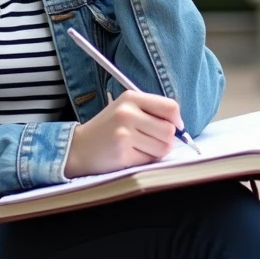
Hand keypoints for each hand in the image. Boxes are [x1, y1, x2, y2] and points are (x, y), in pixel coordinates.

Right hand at [63, 90, 181, 177]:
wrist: (79, 147)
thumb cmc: (108, 129)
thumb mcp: (126, 109)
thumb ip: (152, 112)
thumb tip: (180, 126)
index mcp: (131, 97)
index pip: (170, 107)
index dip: (177, 120)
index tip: (174, 127)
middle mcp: (127, 112)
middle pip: (169, 130)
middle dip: (166, 140)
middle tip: (151, 140)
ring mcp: (124, 133)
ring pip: (163, 147)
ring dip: (156, 152)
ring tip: (140, 147)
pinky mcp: (122, 153)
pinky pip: (150, 160)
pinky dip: (145, 161)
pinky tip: (130, 155)